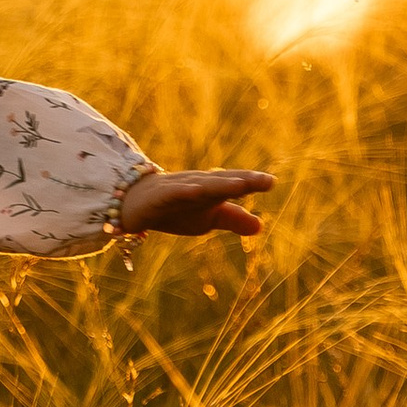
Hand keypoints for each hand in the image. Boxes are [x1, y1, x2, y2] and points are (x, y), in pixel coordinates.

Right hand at [117, 167, 273, 242]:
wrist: (134, 203)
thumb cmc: (177, 208)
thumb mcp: (208, 218)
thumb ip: (233, 219)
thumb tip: (261, 226)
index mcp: (212, 190)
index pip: (235, 184)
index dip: (253, 182)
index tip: (271, 182)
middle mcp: (199, 184)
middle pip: (224, 181)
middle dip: (244, 180)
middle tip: (267, 180)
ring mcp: (180, 188)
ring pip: (204, 185)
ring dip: (222, 184)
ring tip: (241, 185)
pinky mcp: (161, 196)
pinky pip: (175, 193)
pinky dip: (186, 191)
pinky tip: (197, 190)